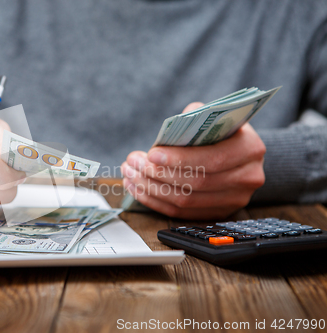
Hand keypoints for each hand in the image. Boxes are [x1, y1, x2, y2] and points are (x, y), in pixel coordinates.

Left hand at [121, 102, 265, 219]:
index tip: (151, 154)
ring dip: (151, 188)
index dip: (179, 159)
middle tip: (133, 163)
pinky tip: (136, 188)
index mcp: (250, 149)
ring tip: (130, 173)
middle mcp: (247, 178)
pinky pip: (181, 213)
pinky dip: (154, 201)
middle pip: (196, 183)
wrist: (238, 151)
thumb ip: (195, 117)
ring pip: (185, 201)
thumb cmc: (221, 130)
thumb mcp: (215, 116)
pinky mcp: (217, 213)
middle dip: (158, 173)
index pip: (212, 160)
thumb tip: (171, 130)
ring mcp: (234, 200)